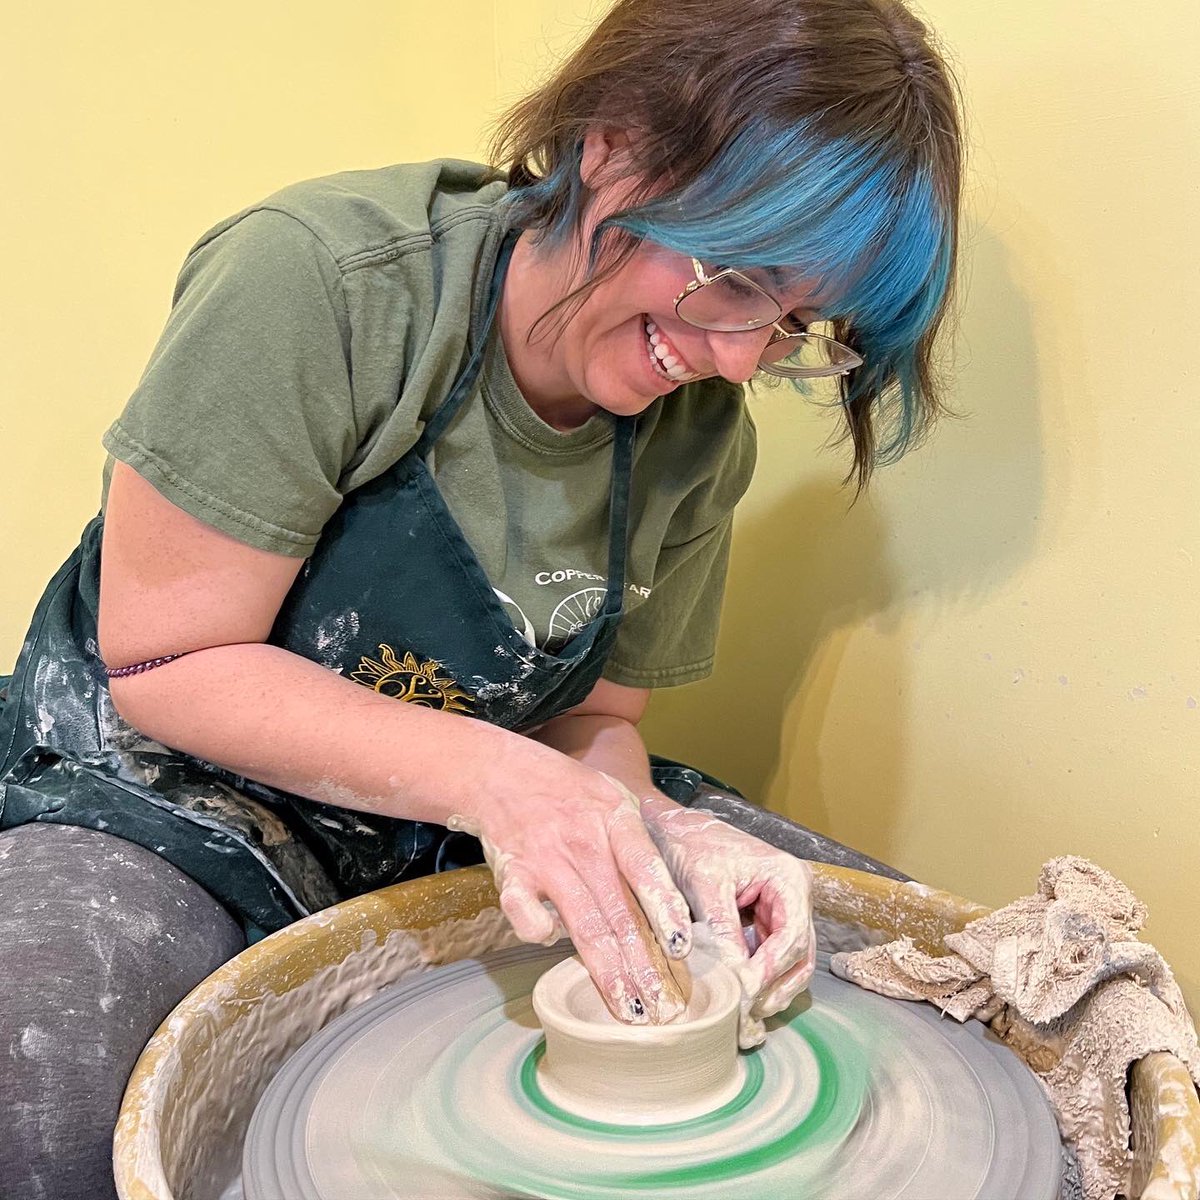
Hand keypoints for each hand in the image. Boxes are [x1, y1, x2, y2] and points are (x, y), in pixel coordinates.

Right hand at [448, 762, 692, 1025]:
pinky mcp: (513, 874)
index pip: (645, 868)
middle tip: (666, 1007)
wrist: (503, 773)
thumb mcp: (614, 799)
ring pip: (583, 925)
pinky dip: (536, 930)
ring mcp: (546, 859)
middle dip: (644, 965)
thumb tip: (670, 906)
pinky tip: (550, 943)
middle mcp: (583, 842)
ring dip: (608, 972)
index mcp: (614, 819)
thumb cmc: (570, 792)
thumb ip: (639, 846)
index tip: (681, 948)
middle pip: (619, 912)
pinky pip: (523, 913)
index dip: (664, 908)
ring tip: (631, 1009)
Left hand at [640, 797, 815, 1047]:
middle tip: (748, 1015)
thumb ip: (723, 931)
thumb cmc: (689, 844)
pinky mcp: (764, 921)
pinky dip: (757, 978)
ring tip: (744, 1015)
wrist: (670, 827)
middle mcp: (793, 895)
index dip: (772, 969)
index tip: (746, 994)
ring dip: (769, 989)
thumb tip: (734, 980)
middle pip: (799, 955)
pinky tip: (738, 997)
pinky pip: (769, 957)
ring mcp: (781, 909)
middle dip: (775, 987)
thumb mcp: (704, 885)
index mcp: (788, 878)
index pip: (793, 936)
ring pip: (789, 962)